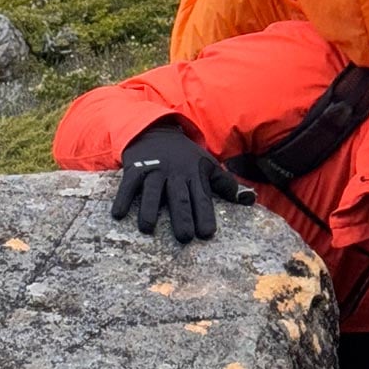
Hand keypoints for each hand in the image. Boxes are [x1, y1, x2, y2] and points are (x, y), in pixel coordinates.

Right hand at [110, 123, 254, 241]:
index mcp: (194, 174)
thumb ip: (227, 184)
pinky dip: (123, 198)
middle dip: (181, 217)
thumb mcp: (208, 165)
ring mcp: (154, 169)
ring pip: (152, 191)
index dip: (204, 215)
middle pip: (178, 197)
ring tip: (147, 229)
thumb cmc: (185, 155)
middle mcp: (175, 173)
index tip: (206, 234)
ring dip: (150, 209)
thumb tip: (250, 200)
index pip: (202, 198)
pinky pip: (128, 185)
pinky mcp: (134, 168)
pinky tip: (119, 215)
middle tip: (183, 238)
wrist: (156, 130)